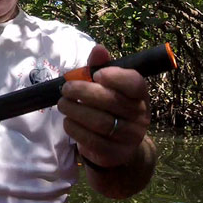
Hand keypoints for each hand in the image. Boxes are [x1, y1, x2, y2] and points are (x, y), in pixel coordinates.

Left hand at [57, 44, 150, 168]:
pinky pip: (91, 140)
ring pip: (100, 122)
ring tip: (62, 104)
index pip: (134, 83)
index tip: (95, 74)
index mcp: (139, 95)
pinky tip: (68, 121)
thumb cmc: (110, 108)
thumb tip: (98, 49)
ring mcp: (129, 137)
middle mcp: (140, 115)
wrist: (118, 146)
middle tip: (65, 88)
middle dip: (84, 92)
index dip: (115, 76)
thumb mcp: (108, 87)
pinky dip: (75, 128)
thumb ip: (101, 67)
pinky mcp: (114, 153)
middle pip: (111, 102)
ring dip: (75, 110)